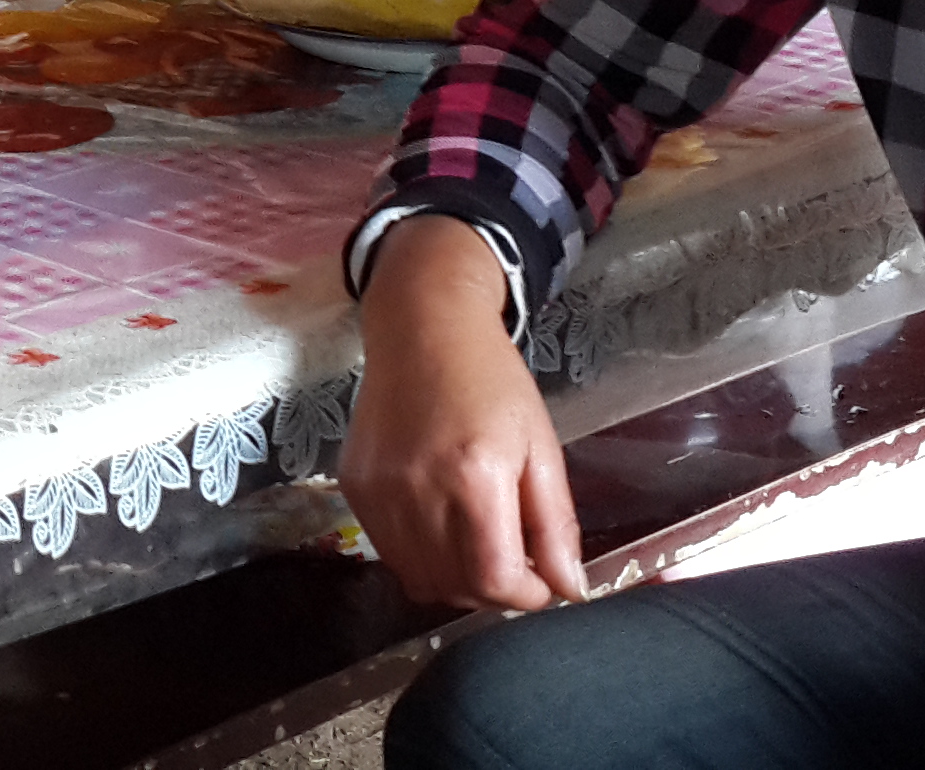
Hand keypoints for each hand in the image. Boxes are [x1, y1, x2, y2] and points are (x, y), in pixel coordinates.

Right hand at [336, 216, 589, 612]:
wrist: (422, 328)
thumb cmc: (492, 380)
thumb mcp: (540, 446)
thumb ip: (556, 524)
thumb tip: (570, 590)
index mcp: (474, 475)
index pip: (495, 579)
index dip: (526, 596)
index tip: (543, 583)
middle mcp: (417, 489)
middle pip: (457, 587)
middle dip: (495, 591)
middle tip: (515, 563)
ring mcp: (378, 492)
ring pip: (419, 579)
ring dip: (457, 581)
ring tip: (478, 546)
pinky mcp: (354, 488)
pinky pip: (390, 553)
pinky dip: (422, 558)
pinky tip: (441, 524)